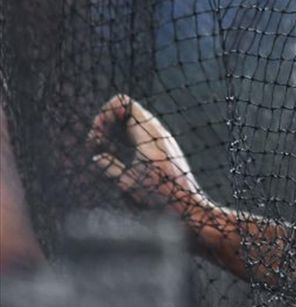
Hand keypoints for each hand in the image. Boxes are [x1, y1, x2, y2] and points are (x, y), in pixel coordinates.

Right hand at [88, 94, 208, 215]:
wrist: (188, 204)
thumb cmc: (160, 195)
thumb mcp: (128, 183)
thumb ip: (110, 167)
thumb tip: (97, 157)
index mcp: (149, 133)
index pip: (123, 103)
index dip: (104, 114)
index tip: (95, 139)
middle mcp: (159, 130)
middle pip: (126, 110)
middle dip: (106, 123)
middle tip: (95, 145)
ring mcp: (164, 137)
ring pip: (134, 120)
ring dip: (116, 131)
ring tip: (105, 151)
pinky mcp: (166, 145)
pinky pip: (142, 130)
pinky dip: (127, 137)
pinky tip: (120, 156)